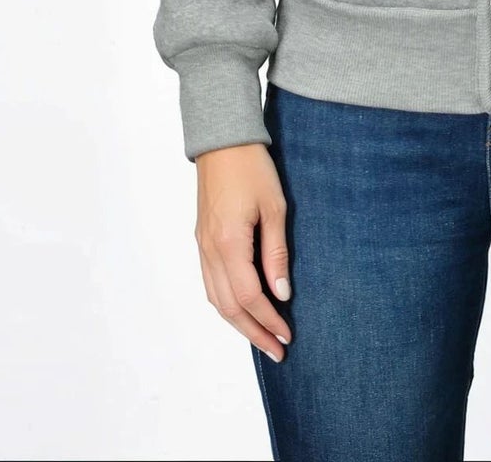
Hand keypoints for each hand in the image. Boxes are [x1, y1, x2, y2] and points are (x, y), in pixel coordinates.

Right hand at [195, 142, 293, 360]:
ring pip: (216, 298)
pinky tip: (243, 308)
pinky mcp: (202, 239)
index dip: (268, 320)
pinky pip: (210, 283)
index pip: (248, 296)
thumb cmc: (252, 168)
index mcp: (228, 243)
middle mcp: (210, 250)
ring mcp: (202, 246)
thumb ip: (276, 252)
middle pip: (228, 306)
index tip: (288, 335)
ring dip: (239, 322)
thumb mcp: (275, 207)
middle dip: (254, 332)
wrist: (222, 140)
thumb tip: (281, 293)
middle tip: (277, 350)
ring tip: (262, 337)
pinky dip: (226, 303)